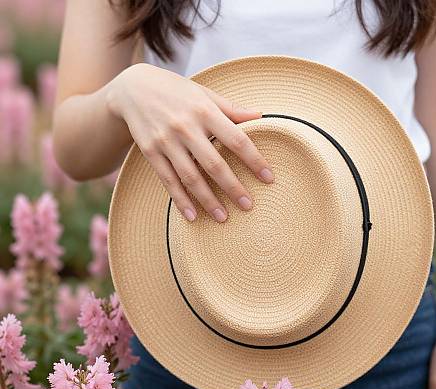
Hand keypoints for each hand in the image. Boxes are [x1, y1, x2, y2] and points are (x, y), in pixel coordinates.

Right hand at [106, 63, 272, 222]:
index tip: (269, 178)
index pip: (236, 139)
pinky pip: (168, 181)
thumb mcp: (204, 94)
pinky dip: (180, 200)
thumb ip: (231, 109)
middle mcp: (185, 127)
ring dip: (208, 200)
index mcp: (204, 111)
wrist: (133, 88)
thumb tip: (261, 116)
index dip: (254, 160)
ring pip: (190, 177)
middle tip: (248, 206)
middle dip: (232, 187)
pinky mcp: (150, 152)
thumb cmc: (177, 91)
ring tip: (223, 218)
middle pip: (214, 164)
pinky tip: (193, 216)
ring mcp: (166, 141)